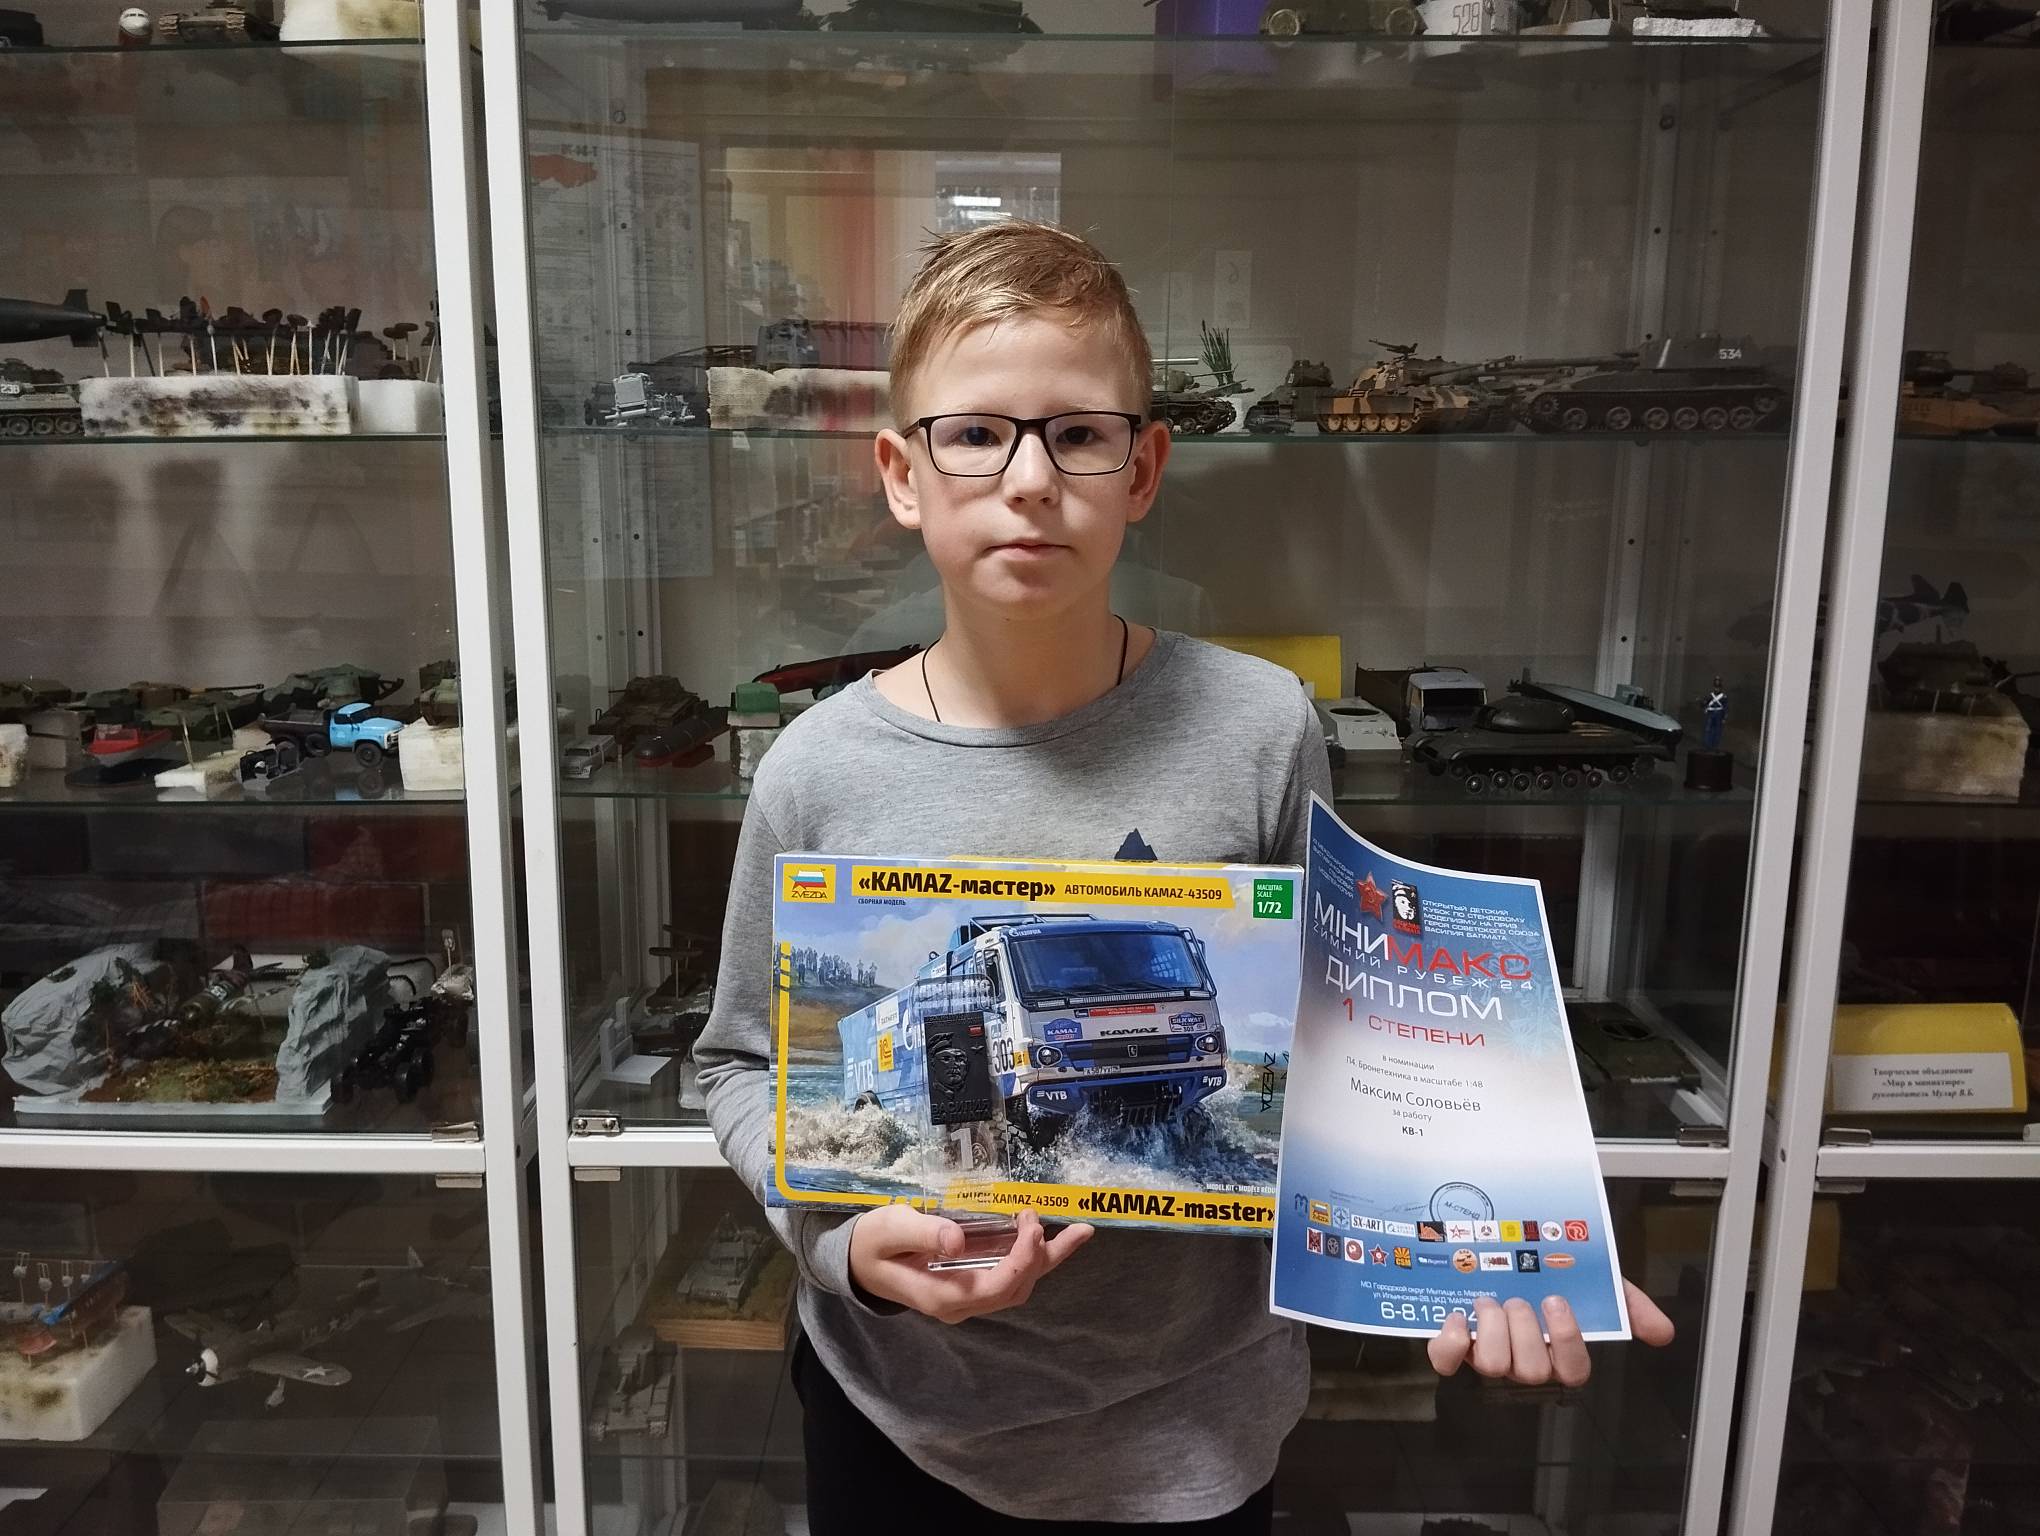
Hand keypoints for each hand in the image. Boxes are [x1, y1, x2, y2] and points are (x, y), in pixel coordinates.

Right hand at [848, 1207, 1093, 1323]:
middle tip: (1051, 1220)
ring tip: (1078, 1233)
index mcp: (942, 1296)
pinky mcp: (971, 1284)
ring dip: (1047, 1259)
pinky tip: (1051, 1240)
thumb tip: (958, 1240)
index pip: (997, 1287)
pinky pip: (1010, 1277)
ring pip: (1018, 1285)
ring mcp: (967, 1298)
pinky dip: (1033, 1259)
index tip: (1030, 1223)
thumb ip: (924, 1232)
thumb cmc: (873, 1243)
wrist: (858, 1262)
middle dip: (1041, 1257)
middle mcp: (961, 1304)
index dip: (1022, 1260)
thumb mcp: (892, 1228)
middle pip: (1016, 1289)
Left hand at [1426, 1280, 1674, 1386]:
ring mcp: (1489, 1356)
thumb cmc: (1553, 1273)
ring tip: (1489, 1301)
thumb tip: (1662, 1332)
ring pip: (1493, 1366)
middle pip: (1530, 1370)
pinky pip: (1447, 1360)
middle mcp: (1526, 1360)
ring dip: (1491, 1330)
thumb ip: (1628, 1304)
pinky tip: (1456, 1316)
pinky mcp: (1454, 1348)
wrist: (1501, 1246)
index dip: (1565, 1341)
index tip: (1556, 1302)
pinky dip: (1450, 1340)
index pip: (1573, 1370)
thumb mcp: (1597, 1282)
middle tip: (1517, 1300)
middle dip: (1523, 1332)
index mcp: (1560, 1351)